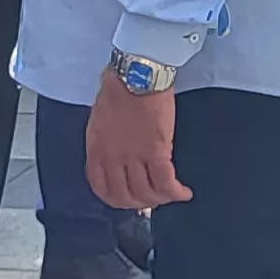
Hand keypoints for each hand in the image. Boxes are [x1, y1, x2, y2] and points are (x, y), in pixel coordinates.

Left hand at [87, 72, 187, 208]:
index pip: (100, 187)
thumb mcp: (99, 119)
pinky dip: (175, 193)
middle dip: (138, 204)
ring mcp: (134, 157)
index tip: (126, 199)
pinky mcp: (157, 151)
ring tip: (169, 196)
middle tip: (150, 201)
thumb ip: (105, 141)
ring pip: (145, 193)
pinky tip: (183, 193)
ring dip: (159, 200)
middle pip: (124, 196)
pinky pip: (165, 183)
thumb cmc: (119, 87)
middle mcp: (112, 158)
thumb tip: (116, 155)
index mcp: (96, 149)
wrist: (137, 74)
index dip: (115, 199)